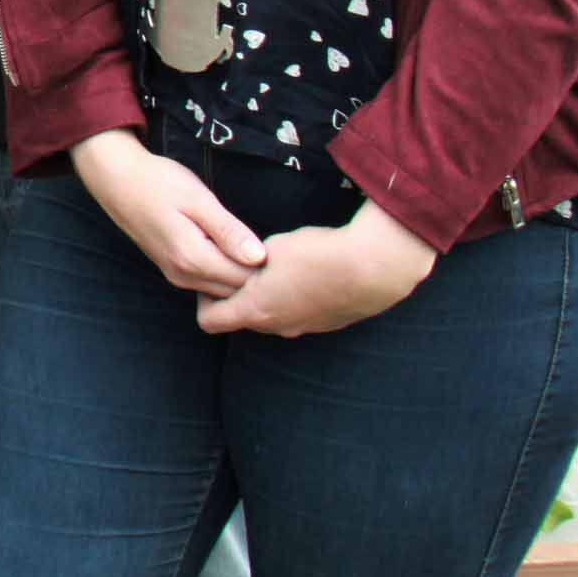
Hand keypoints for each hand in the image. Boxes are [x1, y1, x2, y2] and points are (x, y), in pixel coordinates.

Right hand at [70, 129, 265, 296]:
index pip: (245, 279)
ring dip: (242, 275)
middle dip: (258, 277)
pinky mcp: (173, 270)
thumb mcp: (198, 200)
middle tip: (278, 250)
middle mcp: (184, 275)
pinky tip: (236, 252)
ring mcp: (177, 276)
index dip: (269, 268)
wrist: (117, 180)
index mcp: (193, 258)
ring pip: (222, 289)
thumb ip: (228, 231)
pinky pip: (209, 283)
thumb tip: (260, 258)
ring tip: (259, 250)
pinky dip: (226, 273)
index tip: (282, 248)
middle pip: (235, 290)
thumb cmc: (159, 182)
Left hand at [200, 198, 438, 336]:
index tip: (212, 278)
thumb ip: (249, 261)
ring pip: (274, 316)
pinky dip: (296, 299)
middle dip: (238, 295)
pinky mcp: (328, 324)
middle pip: (243, 318)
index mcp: (255, 310)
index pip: (209, 321)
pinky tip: (309, 275)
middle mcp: (277, 327)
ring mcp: (304, 328)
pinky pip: (301, 314)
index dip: (204, 300)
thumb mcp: (272, 248)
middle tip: (243, 267)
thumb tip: (243, 263)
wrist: (373, 267)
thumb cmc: (317, 253)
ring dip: (269, 297)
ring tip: (280, 268)